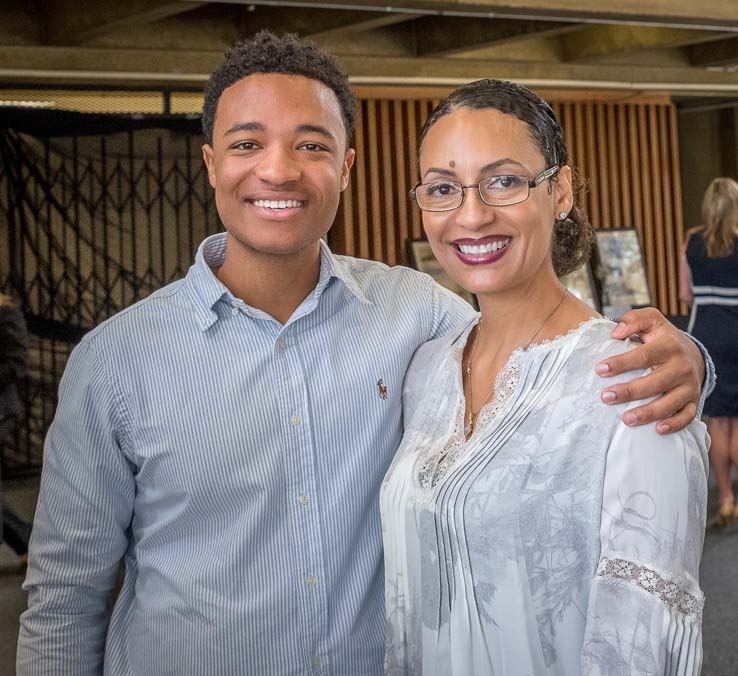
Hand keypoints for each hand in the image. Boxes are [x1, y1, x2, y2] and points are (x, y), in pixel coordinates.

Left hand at [595, 308, 704, 433]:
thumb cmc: (662, 338)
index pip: (643, 356)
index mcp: (669, 346)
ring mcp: (689, 385)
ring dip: (648, 413)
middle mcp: (681, 366)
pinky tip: (657, 429)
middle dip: (629, 391)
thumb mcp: (651, 320)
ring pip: (671, 402)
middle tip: (606, 397)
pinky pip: (687, 416)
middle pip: (655, 382)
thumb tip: (615, 332)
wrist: (693, 353)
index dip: (621, 363)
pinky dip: (674, 424)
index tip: (600, 370)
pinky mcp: (693, 400)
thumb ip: (633, 319)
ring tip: (626, 419)